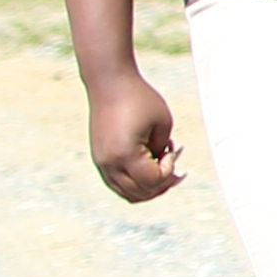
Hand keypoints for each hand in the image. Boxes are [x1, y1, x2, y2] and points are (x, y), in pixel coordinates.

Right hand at [80, 62, 181, 202]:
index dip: (169, 169)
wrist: (109, 82)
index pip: (152, 181)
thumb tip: (162, 170)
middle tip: (176, 168)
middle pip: (140, 194)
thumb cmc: (139, 98)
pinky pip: (118, 184)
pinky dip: (136, 183)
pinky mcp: (99, 158)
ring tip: (164, 170)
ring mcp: (101, 163)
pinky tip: (149, 167)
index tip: (172, 148)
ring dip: (149, 188)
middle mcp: (109, 163)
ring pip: (128, 194)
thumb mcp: (163, 123)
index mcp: (125, 154)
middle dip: (162, 184)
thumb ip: (164, 151)